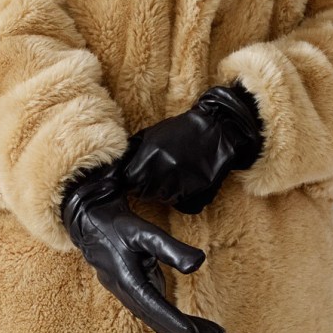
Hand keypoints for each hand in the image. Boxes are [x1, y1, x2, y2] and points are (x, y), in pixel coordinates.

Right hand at [61, 163, 224, 332]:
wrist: (90, 222)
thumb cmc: (117, 225)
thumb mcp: (144, 232)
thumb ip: (171, 248)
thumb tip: (199, 264)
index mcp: (129, 284)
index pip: (159, 312)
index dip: (182, 326)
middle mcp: (128, 295)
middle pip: (162, 324)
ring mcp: (129, 296)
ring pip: (159, 323)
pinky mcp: (134, 292)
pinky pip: (156, 314)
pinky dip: (174, 323)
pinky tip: (193, 326)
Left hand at [118, 83, 263, 214]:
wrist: (214, 129)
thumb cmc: (179, 131)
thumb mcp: (151, 134)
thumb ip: (133, 152)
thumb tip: (118, 167)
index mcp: (149, 158)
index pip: (130, 182)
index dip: (131, 180)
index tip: (135, 177)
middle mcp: (163, 173)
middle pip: (144, 194)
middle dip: (145, 187)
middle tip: (155, 176)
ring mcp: (180, 184)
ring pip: (162, 199)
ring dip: (163, 192)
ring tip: (171, 175)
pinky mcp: (195, 192)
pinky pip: (180, 202)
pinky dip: (179, 195)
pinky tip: (183, 180)